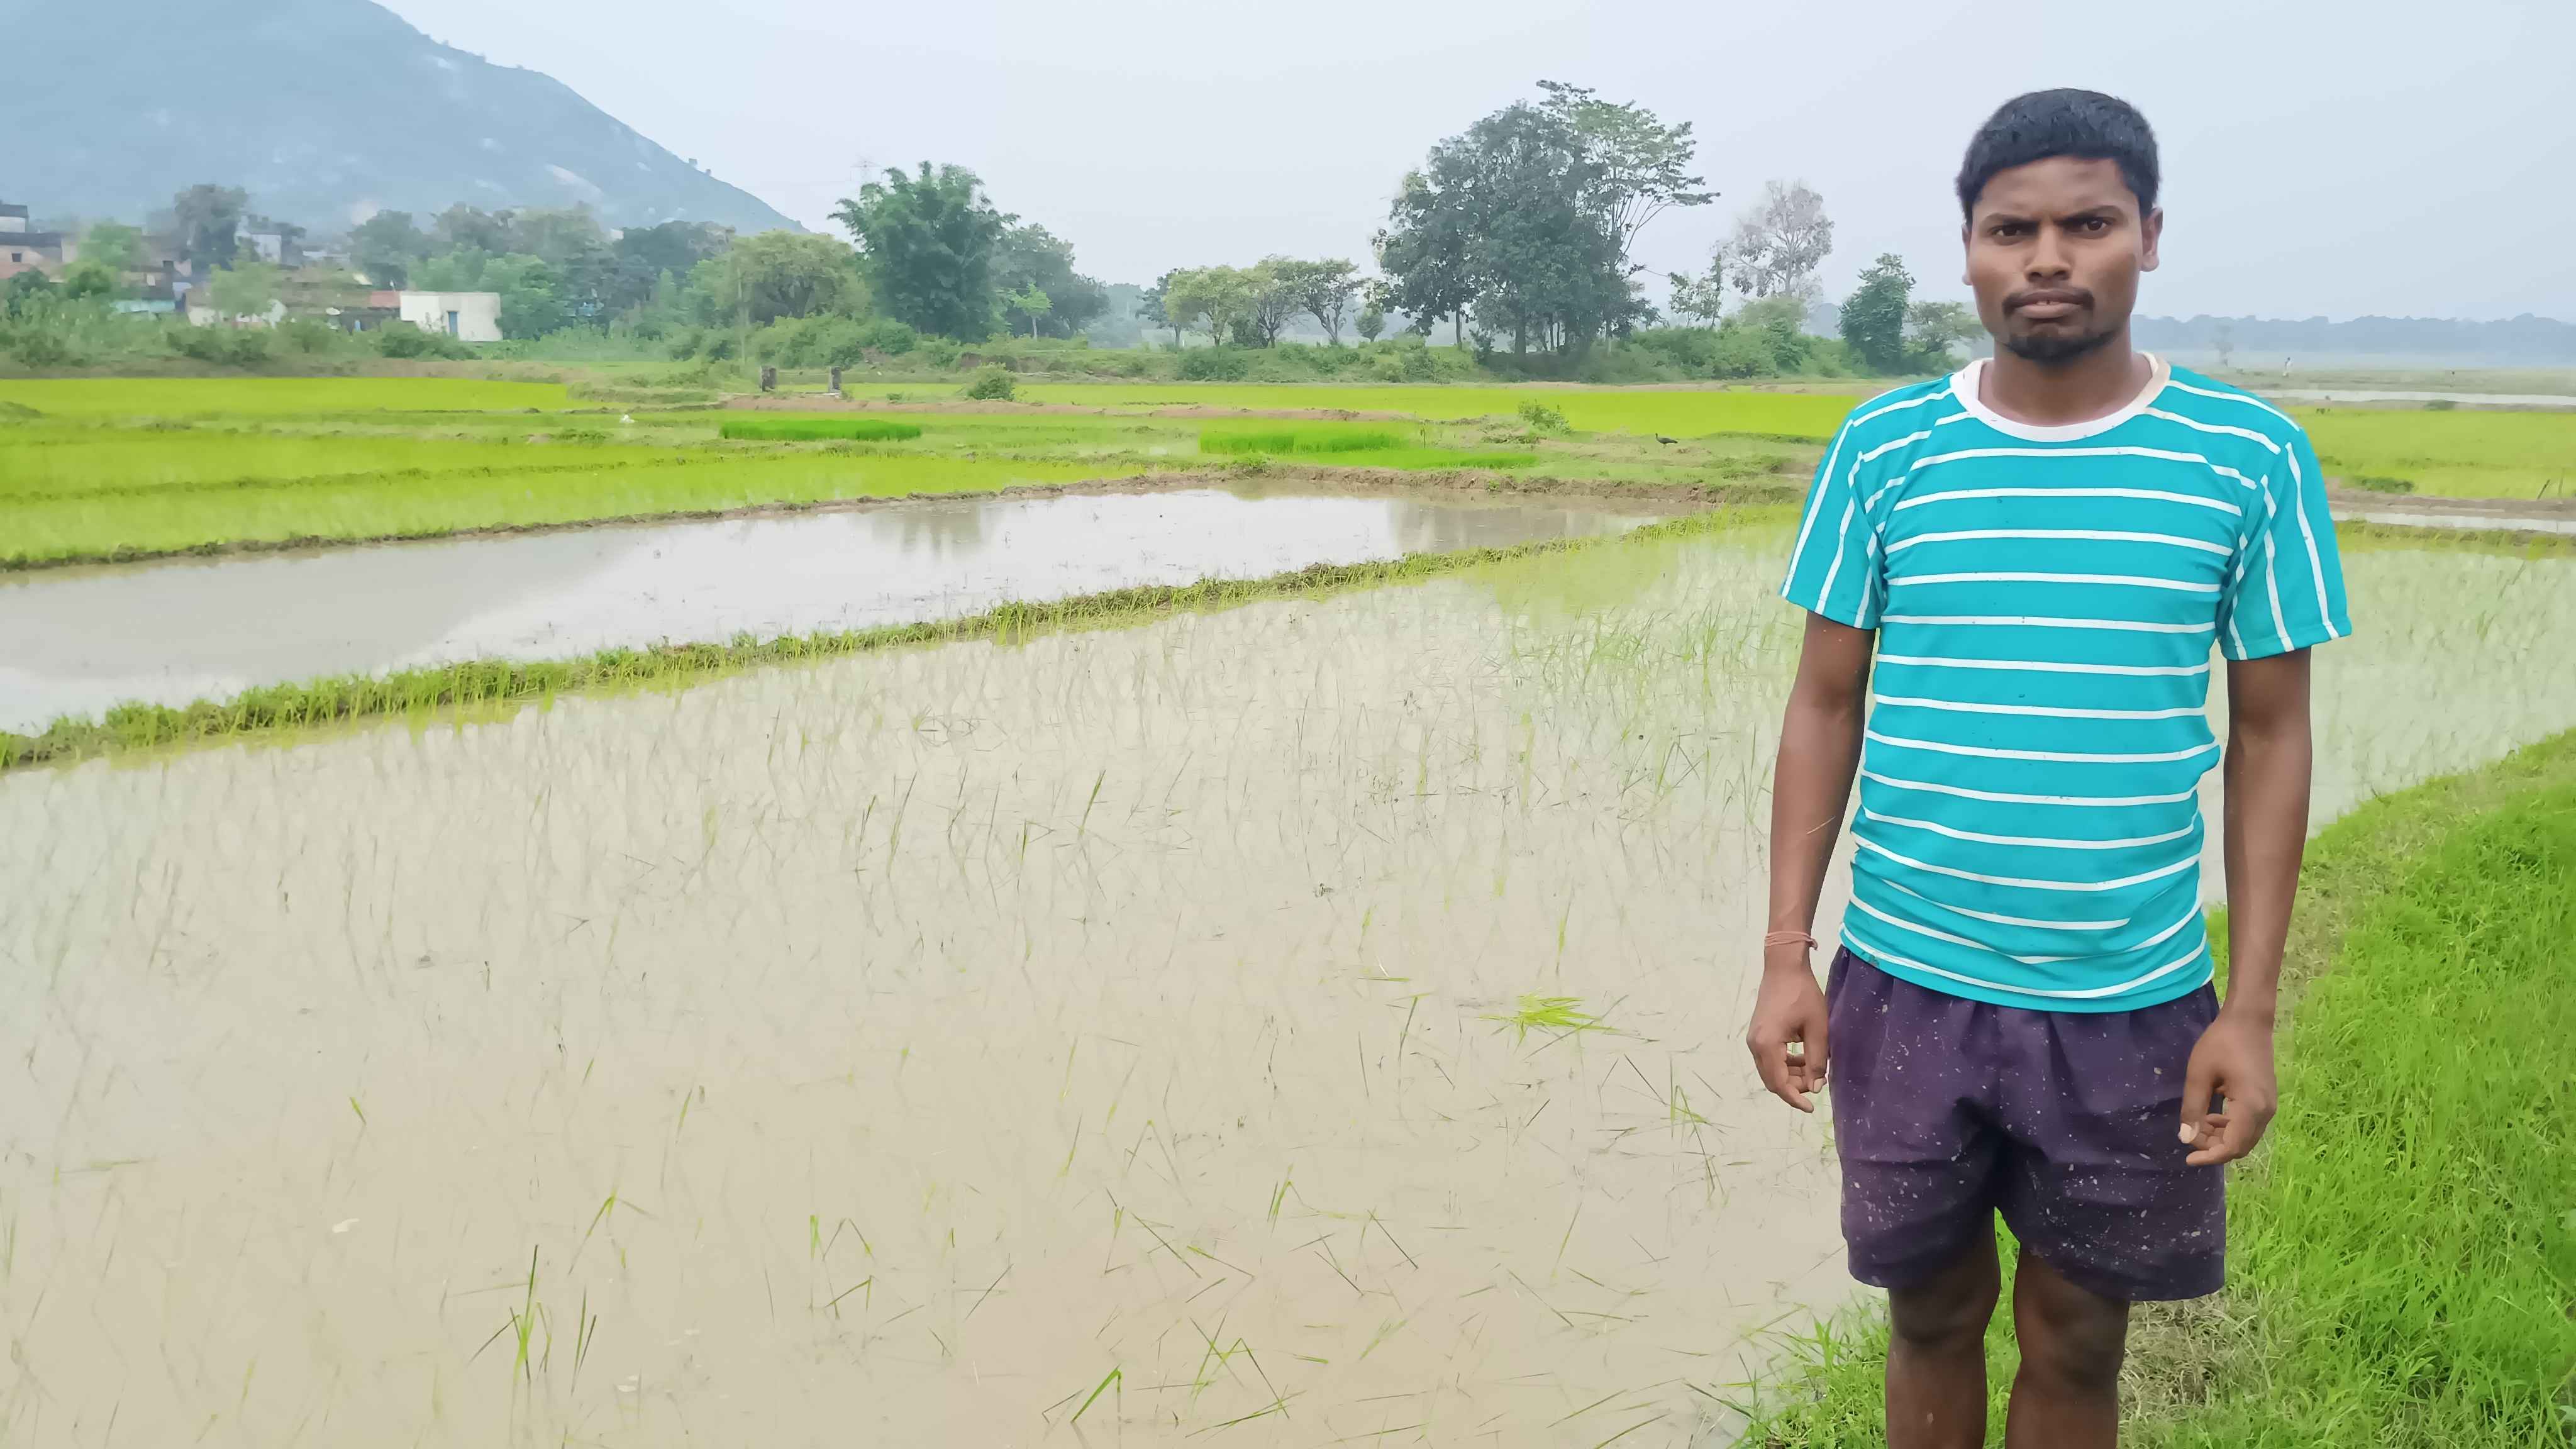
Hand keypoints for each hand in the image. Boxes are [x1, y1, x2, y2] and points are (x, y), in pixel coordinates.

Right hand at [1745, 952, 1829, 1112]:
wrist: (1783, 967)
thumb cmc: (1803, 994)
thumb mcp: (1817, 1029)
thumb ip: (1817, 1061)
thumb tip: (1815, 1087)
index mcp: (1767, 1045)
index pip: (1779, 1084)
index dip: (1795, 1098)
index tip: (1812, 1107)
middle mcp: (1755, 1045)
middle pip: (1772, 1080)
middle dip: (1794, 1088)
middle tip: (1816, 1084)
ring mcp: (1754, 1039)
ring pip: (1770, 1070)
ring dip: (1790, 1075)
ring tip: (1813, 1070)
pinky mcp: (1758, 1033)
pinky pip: (1769, 1057)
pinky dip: (1785, 1063)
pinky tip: (1802, 1057)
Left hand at [2179, 1008, 2276, 1165]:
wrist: (2248, 1021)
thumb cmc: (2221, 1043)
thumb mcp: (2199, 1075)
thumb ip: (2193, 1109)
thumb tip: (2186, 1139)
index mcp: (2251, 1107)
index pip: (2232, 1147)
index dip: (2210, 1156)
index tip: (2188, 1159)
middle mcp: (2266, 1111)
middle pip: (2240, 1146)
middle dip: (2214, 1147)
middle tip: (2190, 1134)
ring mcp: (2269, 1106)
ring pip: (2245, 1137)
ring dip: (2221, 1137)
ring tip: (2198, 1123)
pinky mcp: (2267, 1100)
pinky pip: (2249, 1125)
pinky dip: (2230, 1127)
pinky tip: (2212, 1115)